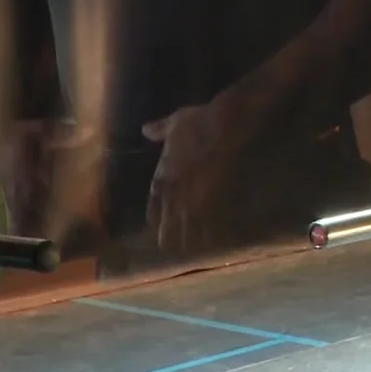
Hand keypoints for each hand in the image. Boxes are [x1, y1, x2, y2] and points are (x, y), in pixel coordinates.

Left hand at [141, 100, 249, 256]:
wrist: (225, 125)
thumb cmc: (198, 122)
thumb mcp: (175, 122)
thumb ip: (159, 130)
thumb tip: (145, 129)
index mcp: (165, 171)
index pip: (156, 197)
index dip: (155, 211)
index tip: (153, 223)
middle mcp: (178, 187)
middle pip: (170, 216)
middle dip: (168, 231)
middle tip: (166, 245)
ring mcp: (198, 192)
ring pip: (189, 222)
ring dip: (187, 236)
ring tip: (188, 249)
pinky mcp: (218, 194)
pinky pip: (213, 217)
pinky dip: (212, 229)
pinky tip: (212, 239)